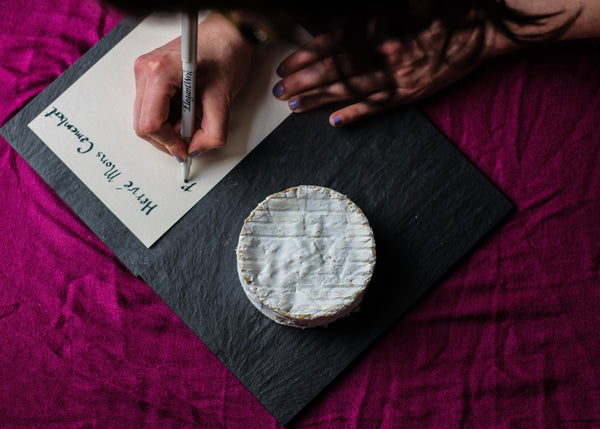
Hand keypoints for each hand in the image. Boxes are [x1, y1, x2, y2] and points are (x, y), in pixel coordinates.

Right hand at [133, 12, 253, 159]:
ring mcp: (145, 72)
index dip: (169, 143)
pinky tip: (188, 111)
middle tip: (191, 139)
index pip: (151, 123)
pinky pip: (152, 108)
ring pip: (146, 118)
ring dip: (169, 128)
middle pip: (143, 124)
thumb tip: (197, 149)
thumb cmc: (226, 53)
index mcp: (159, 72)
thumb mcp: (223, 98)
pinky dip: (169, 118)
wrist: (228, 34)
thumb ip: (213, 131)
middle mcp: (146, 70)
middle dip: (167, 138)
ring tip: (194, 120)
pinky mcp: (150, 75)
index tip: (185, 150)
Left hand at [272, 21, 501, 125]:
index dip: (303, 57)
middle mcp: (381, 53)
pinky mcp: (409, 93)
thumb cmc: (436, 12)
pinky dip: (354, 115)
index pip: (330, 45)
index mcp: (376, 29)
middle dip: (301, 81)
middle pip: (333, 70)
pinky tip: (334, 122)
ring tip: (293, 106)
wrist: (478, 28)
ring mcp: (395, 76)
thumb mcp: (395, 8)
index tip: (283, 66)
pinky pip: (377, 107)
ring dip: (318, 99)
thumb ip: (364, 20)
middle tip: (278, 91)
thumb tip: (334, 33)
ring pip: (348, 90)